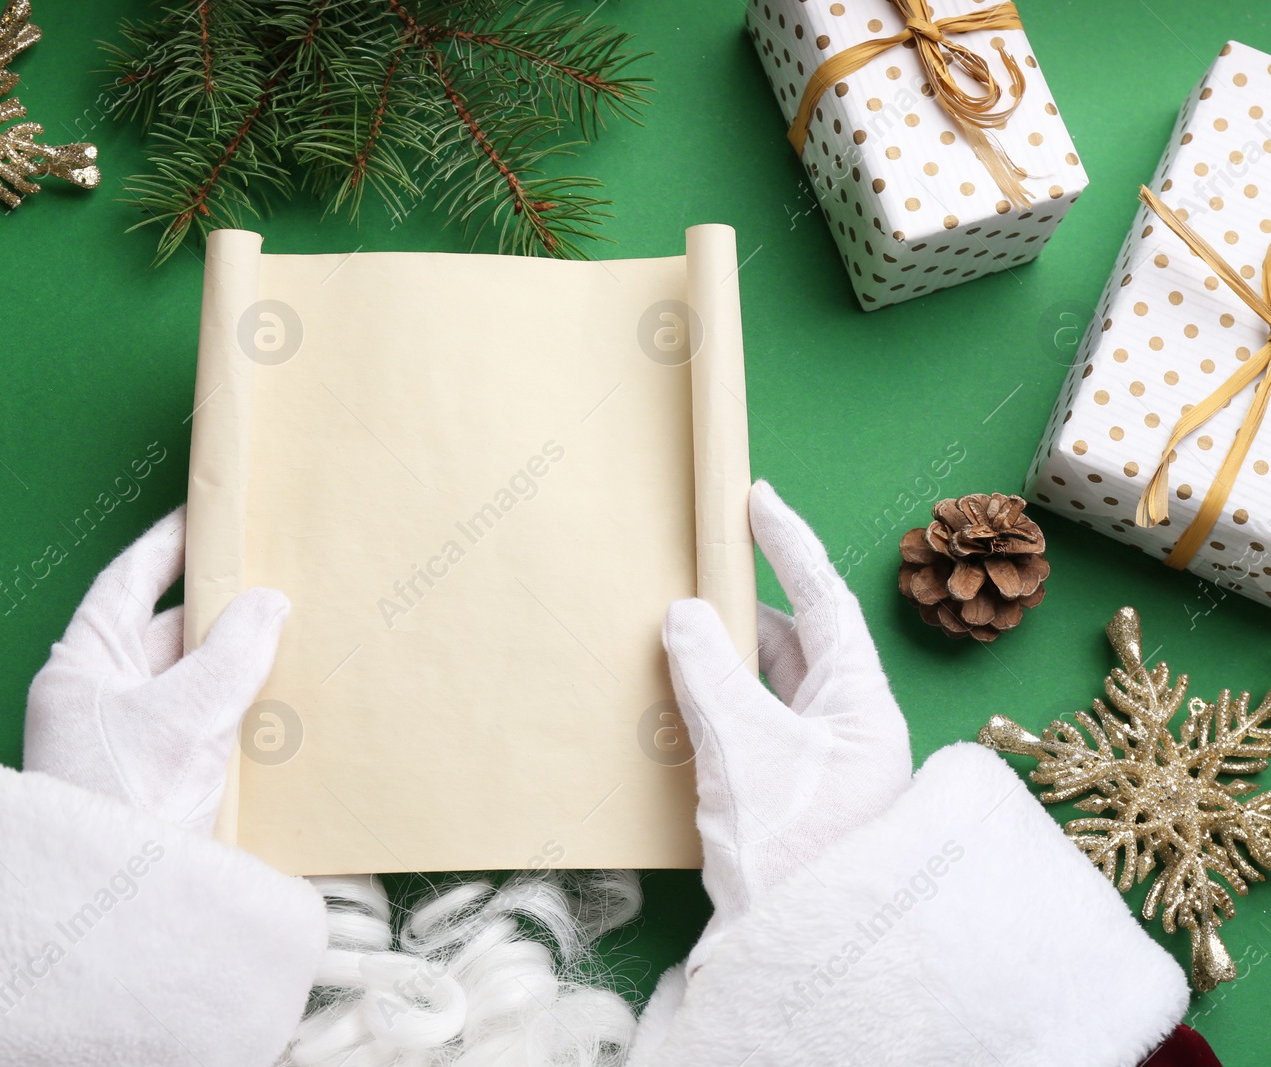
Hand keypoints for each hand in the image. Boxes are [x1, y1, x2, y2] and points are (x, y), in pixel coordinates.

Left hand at [25, 507, 287, 829]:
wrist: (117, 914)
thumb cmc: (127, 807)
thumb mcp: (188, 716)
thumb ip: (234, 653)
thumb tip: (269, 604)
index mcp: (83, 665)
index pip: (128, 581)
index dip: (170, 544)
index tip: (209, 514)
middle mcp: (100, 696)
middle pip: (165, 630)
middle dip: (219, 607)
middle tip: (273, 574)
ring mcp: (129, 739)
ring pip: (189, 677)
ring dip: (235, 659)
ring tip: (289, 630)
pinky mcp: (159, 777)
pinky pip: (202, 721)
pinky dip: (238, 705)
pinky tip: (279, 698)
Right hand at [632, 482, 1189, 1066]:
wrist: (800, 954)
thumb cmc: (788, 848)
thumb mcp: (741, 747)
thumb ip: (708, 670)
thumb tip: (685, 614)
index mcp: (857, 701)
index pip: (825, 599)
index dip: (789, 544)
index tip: (756, 499)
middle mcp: (845, 724)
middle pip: (792, 642)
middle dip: (740, 608)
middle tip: (690, 572)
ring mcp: (819, 762)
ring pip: (766, 686)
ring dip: (721, 661)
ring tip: (670, 632)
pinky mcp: (788, 794)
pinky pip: (751, 726)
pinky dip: (714, 705)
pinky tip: (673, 699)